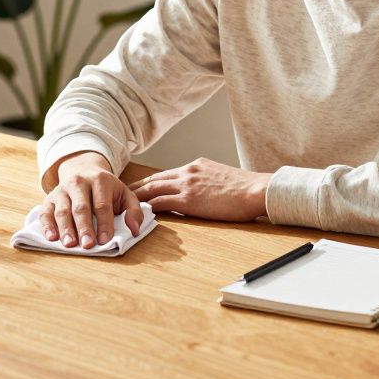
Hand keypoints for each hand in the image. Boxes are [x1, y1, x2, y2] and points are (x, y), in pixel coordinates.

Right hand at [41, 152, 143, 249]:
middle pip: (81, 208)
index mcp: (100, 180)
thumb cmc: (107, 189)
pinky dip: (47, 225)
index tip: (106, 240)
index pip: (102, 205)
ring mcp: (62, 190)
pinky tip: (52, 237)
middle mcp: (78, 182)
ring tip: (70, 244)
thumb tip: (134, 230)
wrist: (83, 171)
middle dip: (84, 228)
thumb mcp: (125, 194)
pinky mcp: (49, 199)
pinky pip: (45, 212)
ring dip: (65, 229)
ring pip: (62, 211)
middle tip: (88, 245)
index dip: (104, 223)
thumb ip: (134, 211)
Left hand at [128, 157, 270, 221]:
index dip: (152, 180)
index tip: (141, 185)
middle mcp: (188, 171)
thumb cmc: (246, 189)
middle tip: (122, 192)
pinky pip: (161, 203)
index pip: (168, 173)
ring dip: (137, 196)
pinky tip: (139, 213)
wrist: (256, 190)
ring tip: (123, 203)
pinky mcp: (188, 200)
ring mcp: (187, 184)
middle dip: (137, 186)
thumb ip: (207, 181)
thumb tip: (202, 191)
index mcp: (197, 165)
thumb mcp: (222, 177)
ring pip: (153, 188)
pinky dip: (148, 207)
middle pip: (155, 178)